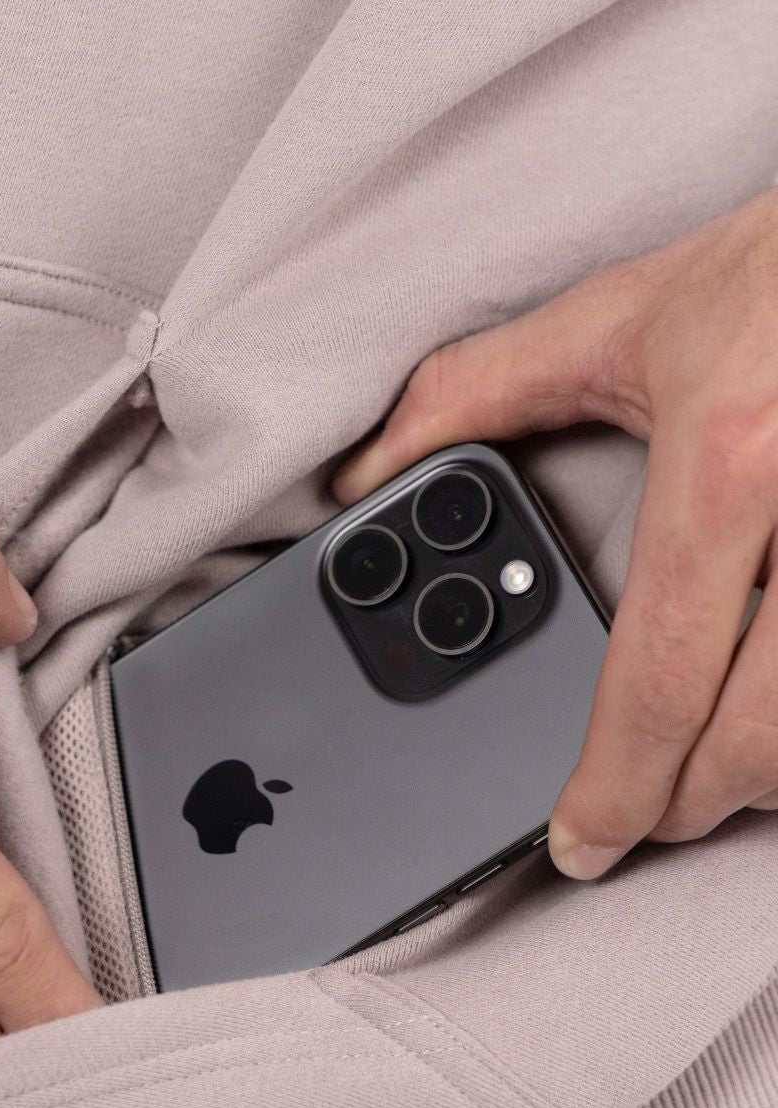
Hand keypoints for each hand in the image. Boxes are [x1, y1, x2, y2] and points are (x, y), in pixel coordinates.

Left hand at [333, 187, 777, 880]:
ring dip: (762, 774)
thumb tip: (370, 466)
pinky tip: (770, 708)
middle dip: (691, 802)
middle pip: (763, 737)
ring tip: (711, 765)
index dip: (616, 784)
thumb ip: (480, 392)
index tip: (583, 839)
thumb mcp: (619, 318)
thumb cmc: (776, 269)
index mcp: (733, 461)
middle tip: (647, 809)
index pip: (661, 674)